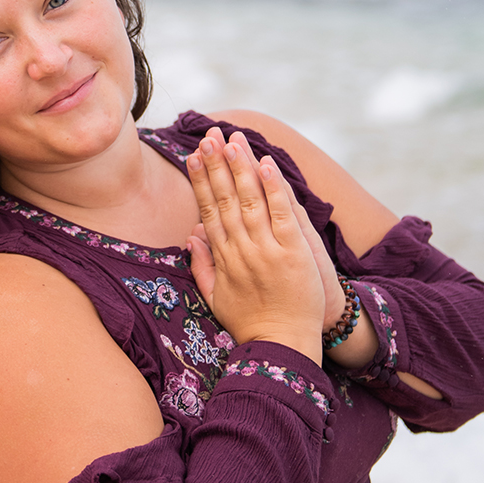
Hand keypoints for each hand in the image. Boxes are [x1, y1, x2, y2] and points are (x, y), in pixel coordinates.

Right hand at [185, 127, 324, 363]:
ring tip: (232, 140)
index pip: (208, 210)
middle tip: (208, 135)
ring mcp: (266, 250)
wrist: (280, 346)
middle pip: (226, 199)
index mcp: (222, 258)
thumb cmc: (249, 324)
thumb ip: (202, 266)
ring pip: (250, 200)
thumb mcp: (215, 298)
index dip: (200, 181)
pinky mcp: (292, 253)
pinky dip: (273, 187)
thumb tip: (191, 236)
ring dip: (241, 167)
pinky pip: (281, 214)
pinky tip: (265, 164)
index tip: (193, 156)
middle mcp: (240, 249)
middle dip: (216, 165)